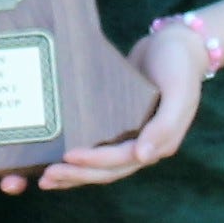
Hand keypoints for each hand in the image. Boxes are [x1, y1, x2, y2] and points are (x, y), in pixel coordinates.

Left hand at [36, 23, 206, 188]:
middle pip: (106, 171)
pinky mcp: (116, 128)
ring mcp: (129, 139)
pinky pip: (95, 148)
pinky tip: (54, 159)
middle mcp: (142, 147)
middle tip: (46, 177)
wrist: (175, 44)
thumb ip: (165, 126)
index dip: (94, 162)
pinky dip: (77, 158)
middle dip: (76, 175)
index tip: (67, 157)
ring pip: (98, 166)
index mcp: (159, 144)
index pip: (121, 161)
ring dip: (73, 175)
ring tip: (44, 178)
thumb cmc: (179, 65)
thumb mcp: (179, 92)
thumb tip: (143, 157)